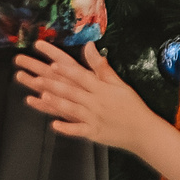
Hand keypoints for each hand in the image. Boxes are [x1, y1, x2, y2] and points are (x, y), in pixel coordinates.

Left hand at [14, 40, 157, 149]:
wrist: (143, 131)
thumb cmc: (131, 105)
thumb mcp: (119, 84)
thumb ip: (101, 67)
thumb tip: (89, 46)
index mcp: (102, 88)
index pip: (82, 76)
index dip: (67, 70)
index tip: (53, 63)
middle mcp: (96, 102)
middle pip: (72, 91)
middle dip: (53, 84)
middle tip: (36, 77)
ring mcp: (94, 118)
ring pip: (72, 109)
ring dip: (56, 102)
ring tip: (42, 95)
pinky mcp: (93, 133)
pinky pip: (78, 130)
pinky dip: (66, 128)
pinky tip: (54, 124)